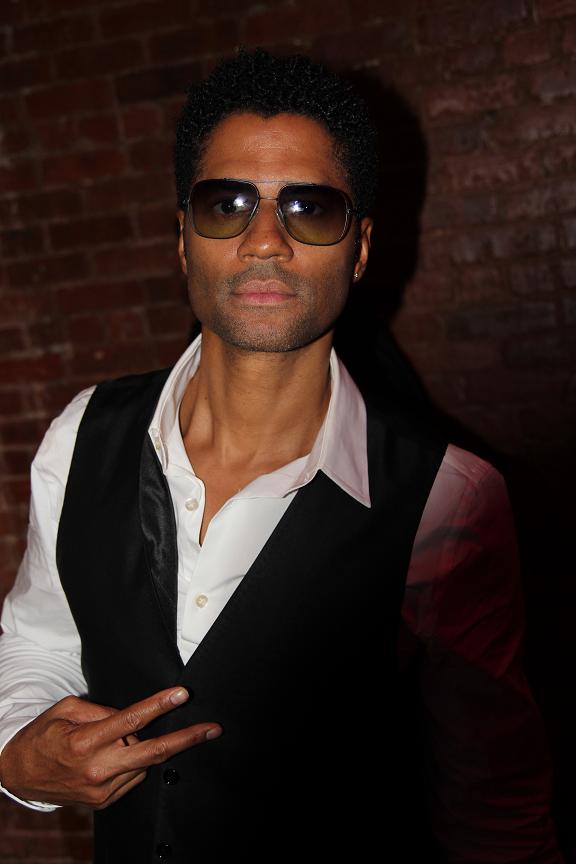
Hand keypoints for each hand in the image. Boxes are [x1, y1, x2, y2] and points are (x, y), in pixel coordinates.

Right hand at [0, 687, 220, 808]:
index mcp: (85, 741)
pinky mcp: (104, 801)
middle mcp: (97, 768)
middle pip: (152, 752)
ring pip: (143, 762)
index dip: (159, 705)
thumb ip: (100, 710)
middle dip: (186, 739)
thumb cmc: (43, 736)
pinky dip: (132, 762)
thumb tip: (131, 717)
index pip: (131, 720)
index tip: (181, 695)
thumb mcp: (65, 710)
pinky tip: (117, 755)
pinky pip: (132, 776)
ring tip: (121, 739)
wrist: (18, 773)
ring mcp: (102, 789)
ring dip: (143, 747)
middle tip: (212, 729)